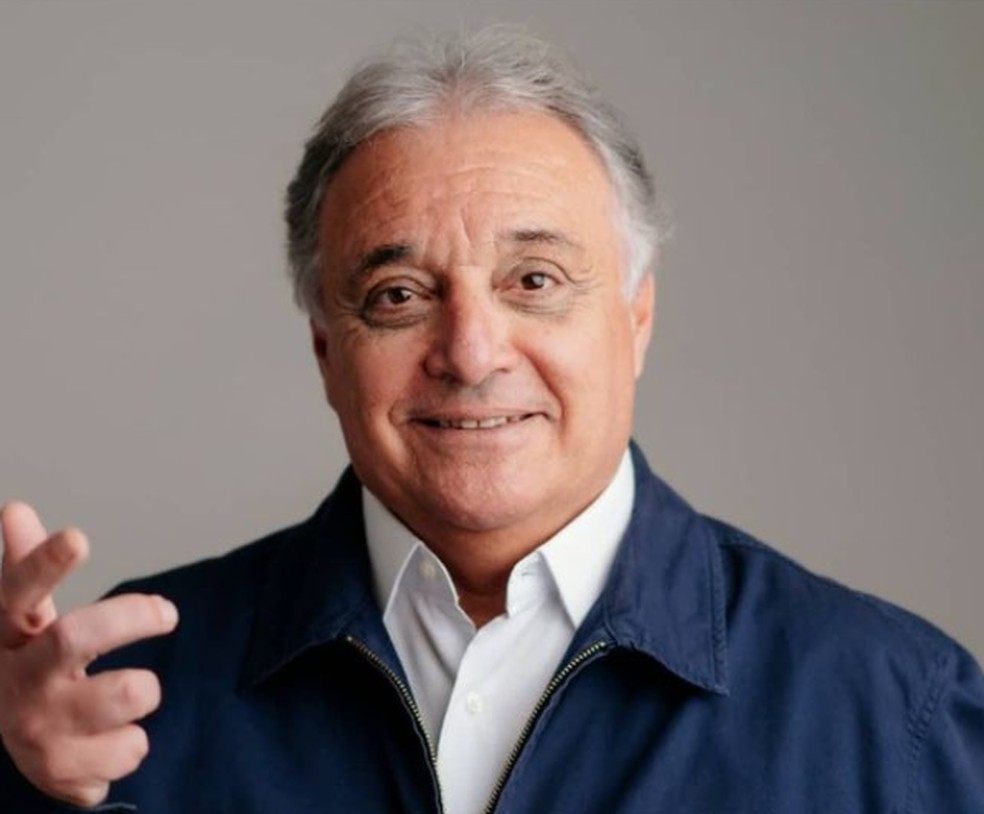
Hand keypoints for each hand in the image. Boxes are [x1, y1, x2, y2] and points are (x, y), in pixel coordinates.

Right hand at [0, 502, 177, 806]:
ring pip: (128, 692)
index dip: (45, 565)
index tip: (78, 537)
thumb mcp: (21, 621)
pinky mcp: (62, 771)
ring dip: (144, 689)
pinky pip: (132, 748)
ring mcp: (38, 728)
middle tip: (167, 612)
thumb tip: (16, 510)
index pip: (17, 592)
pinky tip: (109, 741)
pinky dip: (132, 743)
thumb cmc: (29, 667)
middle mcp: (18, 680)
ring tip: (131, 692)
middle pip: (75, 637)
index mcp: (7, 635)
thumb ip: (25, 566)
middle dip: (130, 617)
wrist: (10, 752)